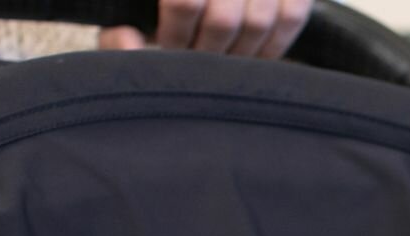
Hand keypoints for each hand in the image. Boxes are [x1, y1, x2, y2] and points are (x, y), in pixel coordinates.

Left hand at [100, 0, 310, 57]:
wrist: (211, 3)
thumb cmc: (160, 10)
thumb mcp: (133, 12)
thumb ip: (118, 34)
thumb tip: (128, 42)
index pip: (184, 2)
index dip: (177, 34)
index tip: (169, 45)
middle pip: (224, 18)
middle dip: (207, 49)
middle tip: (196, 55)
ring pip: (259, 22)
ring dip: (239, 51)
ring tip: (221, 54)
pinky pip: (291, 18)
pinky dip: (273, 44)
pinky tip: (252, 52)